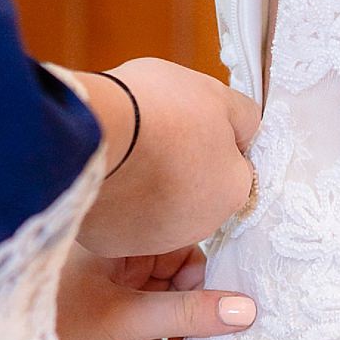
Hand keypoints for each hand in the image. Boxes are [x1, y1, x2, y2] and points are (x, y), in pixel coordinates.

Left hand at [55, 243, 255, 339]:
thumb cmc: (58, 316)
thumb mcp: (130, 319)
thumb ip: (187, 315)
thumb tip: (247, 310)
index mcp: (124, 243)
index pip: (185, 258)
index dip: (202, 294)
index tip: (214, 329)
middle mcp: (108, 260)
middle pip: (164, 291)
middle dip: (175, 332)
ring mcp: (89, 288)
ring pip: (137, 317)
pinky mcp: (72, 317)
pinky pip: (107, 335)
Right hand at [73, 58, 260, 255]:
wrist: (94, 131)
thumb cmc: (158, 109)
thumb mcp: (215, 95)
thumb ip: (242, 118)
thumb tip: (245, 131)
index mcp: (232, 191)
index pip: (234, 170)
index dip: (212, 145)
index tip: (188, 128)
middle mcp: (199, 227)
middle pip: (196, 197)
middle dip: (181, 174)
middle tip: (155, 141)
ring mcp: (154, 241)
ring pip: (157, 215)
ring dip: (147, 192)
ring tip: (126, 158)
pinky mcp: (113, 245)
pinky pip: (119, 224)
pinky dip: (114, 206)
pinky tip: (104, 177)